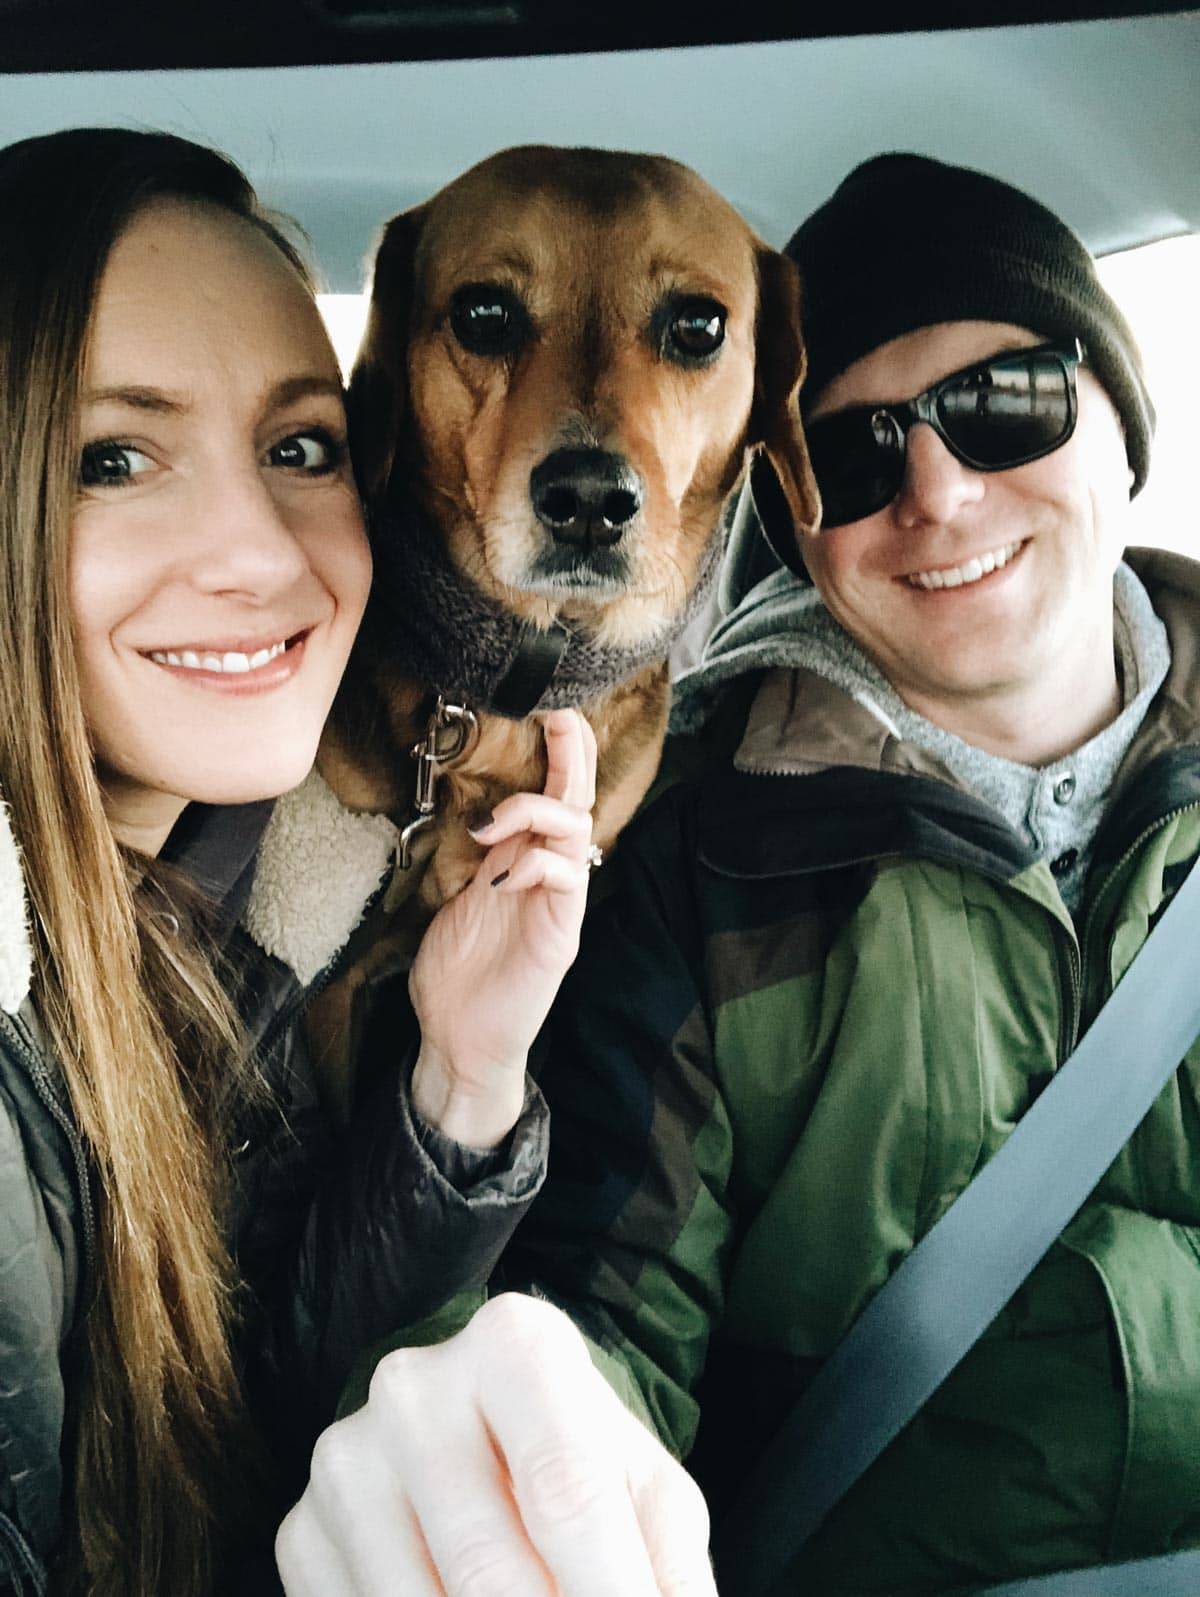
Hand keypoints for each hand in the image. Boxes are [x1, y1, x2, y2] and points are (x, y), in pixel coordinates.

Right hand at [276, 1293, 714, 1596]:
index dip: (615, 1592)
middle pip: (492, 1569)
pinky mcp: (300, 1531)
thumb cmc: (580, 1460)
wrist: (482, 1434)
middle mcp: (413, 1386)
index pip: (569, 1492)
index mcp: (512, 1342)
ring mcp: (345, 1458)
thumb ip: (666, 1561)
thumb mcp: (644, 1487)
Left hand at [408, 709, 596, 1147]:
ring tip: (495, 824)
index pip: (549, 797)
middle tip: (560, 718)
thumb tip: (468, 810)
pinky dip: (537, 865)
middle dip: (572, 757)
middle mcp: (548, 875)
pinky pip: (566, 880)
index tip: (546, 712)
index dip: (555, 755)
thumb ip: (472, 858)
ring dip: (539, 812)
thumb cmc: (456, 974)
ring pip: (576, 833)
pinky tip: (502, 877)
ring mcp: (559, 903)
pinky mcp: (561, 934)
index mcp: (521, 862)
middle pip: (576, 802)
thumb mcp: (455, 898)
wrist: (459, 1040)